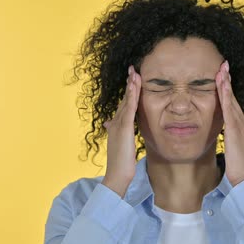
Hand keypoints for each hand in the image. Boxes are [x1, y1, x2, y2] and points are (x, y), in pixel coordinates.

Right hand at [101, 65, 141, 197]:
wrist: (117, 174)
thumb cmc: (120, 163)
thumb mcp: (119, 144)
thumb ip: (116, 132)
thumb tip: (109, 124)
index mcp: (116, 126)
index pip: (123, 105)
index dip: (128, 92)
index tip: (132, 80)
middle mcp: (115, 122)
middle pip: (124, 99)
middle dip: (129, 84)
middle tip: (133, 69)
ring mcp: (119, 124)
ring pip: (126, 101)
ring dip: (130, 86)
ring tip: (134, 72)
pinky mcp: (124, 128)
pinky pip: (129, 109)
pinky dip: (131, 97)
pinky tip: (134, 86)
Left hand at [215, 60, 243, 186]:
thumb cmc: (237, 168)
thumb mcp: (232, 149)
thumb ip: (229, 139)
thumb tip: (224, 134)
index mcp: (242, 127)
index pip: (233, 105)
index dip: (228, 90)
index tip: (223, 76)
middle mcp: (243, 123)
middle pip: (233, 98)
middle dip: (228, 80)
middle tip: (223, 64)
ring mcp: (240, 125)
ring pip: (232, 100)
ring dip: (226, 83)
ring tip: (221, 69)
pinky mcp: (235, 130)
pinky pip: (229, 109)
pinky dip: (225, 95)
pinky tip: (222, 85)